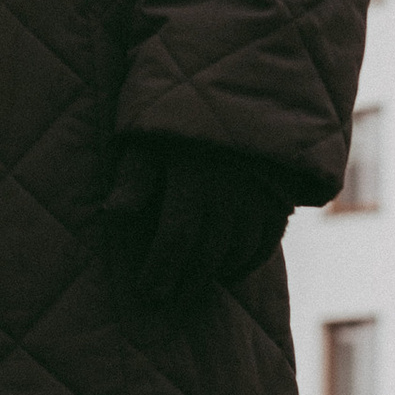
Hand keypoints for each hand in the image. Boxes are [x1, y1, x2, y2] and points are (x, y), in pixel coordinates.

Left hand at [107, 133, 300, 312]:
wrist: (247, 93)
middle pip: (206, 254)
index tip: (145, 292)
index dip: (160, 270)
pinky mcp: (279, 201)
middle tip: (164, 301)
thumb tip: (114, 214)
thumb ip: (135, 174)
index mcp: (194, 176)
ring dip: (211, 276)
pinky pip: (263, 246)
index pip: (176, 238)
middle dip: (182, 283)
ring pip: (235, 254)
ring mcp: (259, 199)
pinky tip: (225, 273)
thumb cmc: (184, 116)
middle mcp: (230, 192)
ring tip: (189, 288)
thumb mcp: (151, 135)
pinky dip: (244, 265)